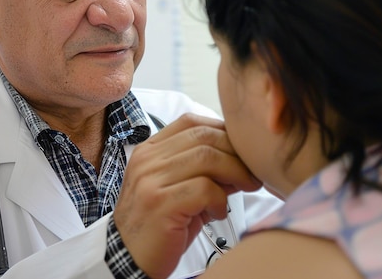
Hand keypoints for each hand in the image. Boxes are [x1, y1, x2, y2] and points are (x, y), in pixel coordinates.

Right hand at [113, 113, 261, 278]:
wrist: (128, 258)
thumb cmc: (159, 224)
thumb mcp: (179, 190)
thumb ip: (205, 171)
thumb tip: (242, 160)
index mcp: (150, 150)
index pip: (190, 122)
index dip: (222, 131)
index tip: (241, 150)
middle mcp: (148, 160)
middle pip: (204, 137)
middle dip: (236, 153)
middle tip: (253, 173)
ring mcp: (151, 180)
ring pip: (207, 158)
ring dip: (236, 172)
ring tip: (245, 188)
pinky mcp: (160, 203)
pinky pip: (204, 189)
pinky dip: (220, 200)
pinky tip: (217, 213)